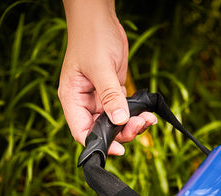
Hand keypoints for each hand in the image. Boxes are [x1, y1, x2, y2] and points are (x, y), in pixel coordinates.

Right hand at [58, 0, 156, 154]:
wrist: (100, 20)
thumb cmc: (92, 39)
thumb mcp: (100, 67)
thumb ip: (110, 95)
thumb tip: (119, 121)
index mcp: (72, 99)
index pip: (82, 131)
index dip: (100, 143)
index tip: (120, 149)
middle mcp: (84, 102)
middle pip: (101, 130)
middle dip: (122, 132)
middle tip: (140, 126)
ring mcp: (99, 98)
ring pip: (115, 122)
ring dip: (132, 124)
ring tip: (148, 119)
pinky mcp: (112, 92)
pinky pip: (124, 110)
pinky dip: (135, 115)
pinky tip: (147, 114)